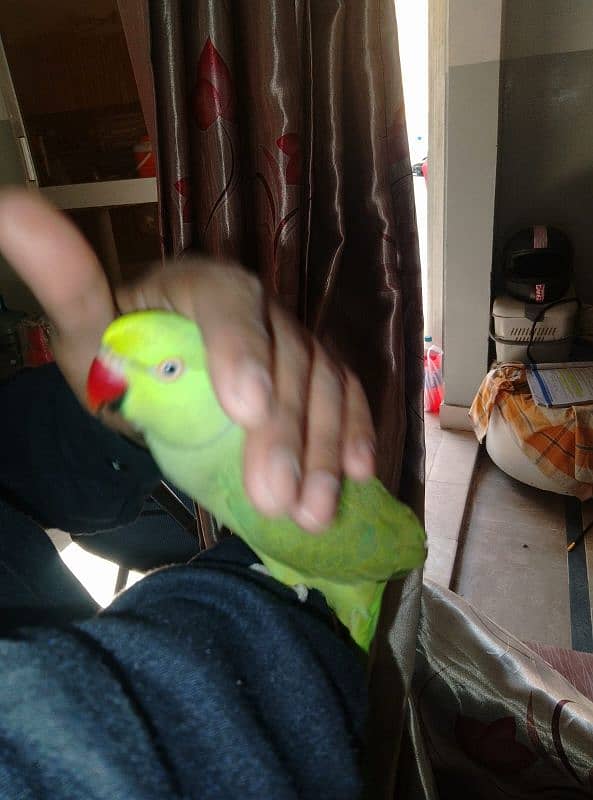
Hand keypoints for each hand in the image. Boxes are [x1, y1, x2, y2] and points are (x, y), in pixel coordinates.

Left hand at [0, 189, 375, 531]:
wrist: (158, 372)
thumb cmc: (120, 354)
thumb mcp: (87, 329)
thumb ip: (66, 282)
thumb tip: (10, 205)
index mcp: (198, 283)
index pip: (227, 302)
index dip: (242, 349)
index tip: (246, 409)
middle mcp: (255, 306)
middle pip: (285, 355)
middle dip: (285, 431)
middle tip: (276, 497)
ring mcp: (292, 340)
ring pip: (323, 383)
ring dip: (325, 450)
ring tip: (313, 514)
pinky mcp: (316, 375)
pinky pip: (347, 397)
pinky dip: (355, 434)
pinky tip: (359, 476)